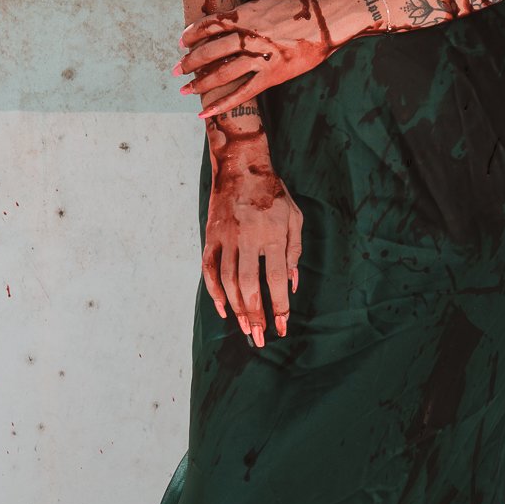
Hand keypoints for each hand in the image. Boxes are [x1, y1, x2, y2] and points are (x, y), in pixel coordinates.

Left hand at [177, 0, 339, 117]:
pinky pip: (244, 92)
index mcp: (246, 15)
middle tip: (177, 70)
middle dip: (191, 62)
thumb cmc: (299, 1)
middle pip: (211, 51)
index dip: (192, 34)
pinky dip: (224, 103)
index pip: (210, 25)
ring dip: (201, 83)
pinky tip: (207, 112)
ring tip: (186, 90)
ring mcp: (261, 57)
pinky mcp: (273, 75)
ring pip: (223, 73)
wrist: (329, 19)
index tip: (181, 43)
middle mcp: (249, 37)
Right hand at [202, 155, 302, 343]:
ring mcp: (226, 238)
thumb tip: (291, 284)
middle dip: (254, 315)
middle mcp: (248, 238)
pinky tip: (223, 308)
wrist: (241, 166)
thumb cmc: (273, 193)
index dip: (278, 306)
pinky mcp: (212, 236)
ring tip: (244, 328)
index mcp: (273, 235)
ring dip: (236, 308)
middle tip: (258, 337)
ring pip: (227, 281)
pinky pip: (209, 269)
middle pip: (248, 286)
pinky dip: (214, 291)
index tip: (281, 327)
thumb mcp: (295, 217)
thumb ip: (295, 251)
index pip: (275, 279)